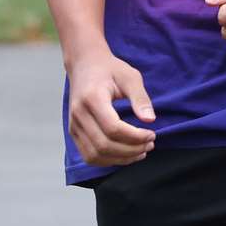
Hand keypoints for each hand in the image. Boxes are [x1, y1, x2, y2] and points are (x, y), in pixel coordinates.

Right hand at [67, 49, 155, 165]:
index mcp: (92, 99)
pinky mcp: (74, 132)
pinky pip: (89, 155)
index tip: (152, 134)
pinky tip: (126, 155)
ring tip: (141, 152)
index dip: (135, 137)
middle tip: (150, 145)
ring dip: (120, 159)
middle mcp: (78, 115)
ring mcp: (73, 125)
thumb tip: (150, 120)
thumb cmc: (110, 69)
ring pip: (95, 155)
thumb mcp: (130, 77)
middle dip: (130, 150)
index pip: (113, 128)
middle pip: (104, 145)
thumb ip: (140, 98)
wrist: (85, 65)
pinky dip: (108, 160)